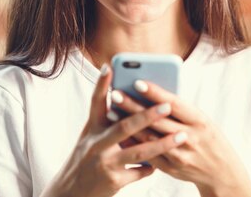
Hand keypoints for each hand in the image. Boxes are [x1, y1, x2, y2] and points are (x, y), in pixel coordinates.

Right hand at [40, 66, 186, 196]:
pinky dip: (152, 167)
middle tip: (167, 106)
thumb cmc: (86, 159)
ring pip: (138, 151)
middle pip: (125, 126)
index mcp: (92, 129)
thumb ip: (109, 122)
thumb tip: (134, 103)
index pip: (96, 102)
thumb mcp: (91, 138)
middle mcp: (97, 144)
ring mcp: (105, 163)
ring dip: (162, 143)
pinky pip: (140, 172)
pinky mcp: (113, 181)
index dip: (102, 84)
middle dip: (147, 115)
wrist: (70, 193)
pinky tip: (164, 163)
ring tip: (180, 136)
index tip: (110, 66)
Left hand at [109, 81, 250, 196]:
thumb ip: (180, 109)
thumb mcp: (201, 119)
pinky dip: (133, 143)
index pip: (174, 104)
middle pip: (157, 120)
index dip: (155, 93)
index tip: (137, 81)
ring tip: (111, 111)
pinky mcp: (171, 168)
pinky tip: (118, 134)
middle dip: (134, 106)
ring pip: (149, 137)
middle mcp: (190, 137)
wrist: (221, 172)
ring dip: (128, 124)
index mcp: (199, 120)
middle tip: (115, 94)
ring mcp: (180, 155)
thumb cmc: (208, 137)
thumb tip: (151, 93)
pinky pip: (148, 155)